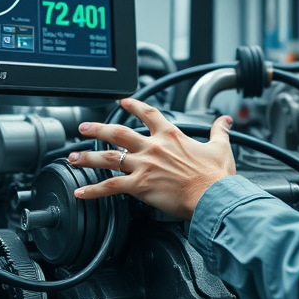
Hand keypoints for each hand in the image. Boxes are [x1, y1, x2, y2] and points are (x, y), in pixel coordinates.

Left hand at [67, 98, 235, 219]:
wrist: (213, 196)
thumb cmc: (217, 176)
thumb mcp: (221, 147)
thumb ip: (219, 131)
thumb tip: (225, 120)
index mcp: (171, 135)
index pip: (148, 113)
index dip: (133, 105)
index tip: (122, 102)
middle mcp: (153, 147)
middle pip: (118, 133)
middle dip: (98, 129)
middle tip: (84, 127)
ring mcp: (144, 166)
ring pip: (108, 158)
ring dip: (87, 157)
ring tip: (72, 157)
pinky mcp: (139, 186)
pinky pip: (110, 187)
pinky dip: (93, 190)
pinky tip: (80, 191)